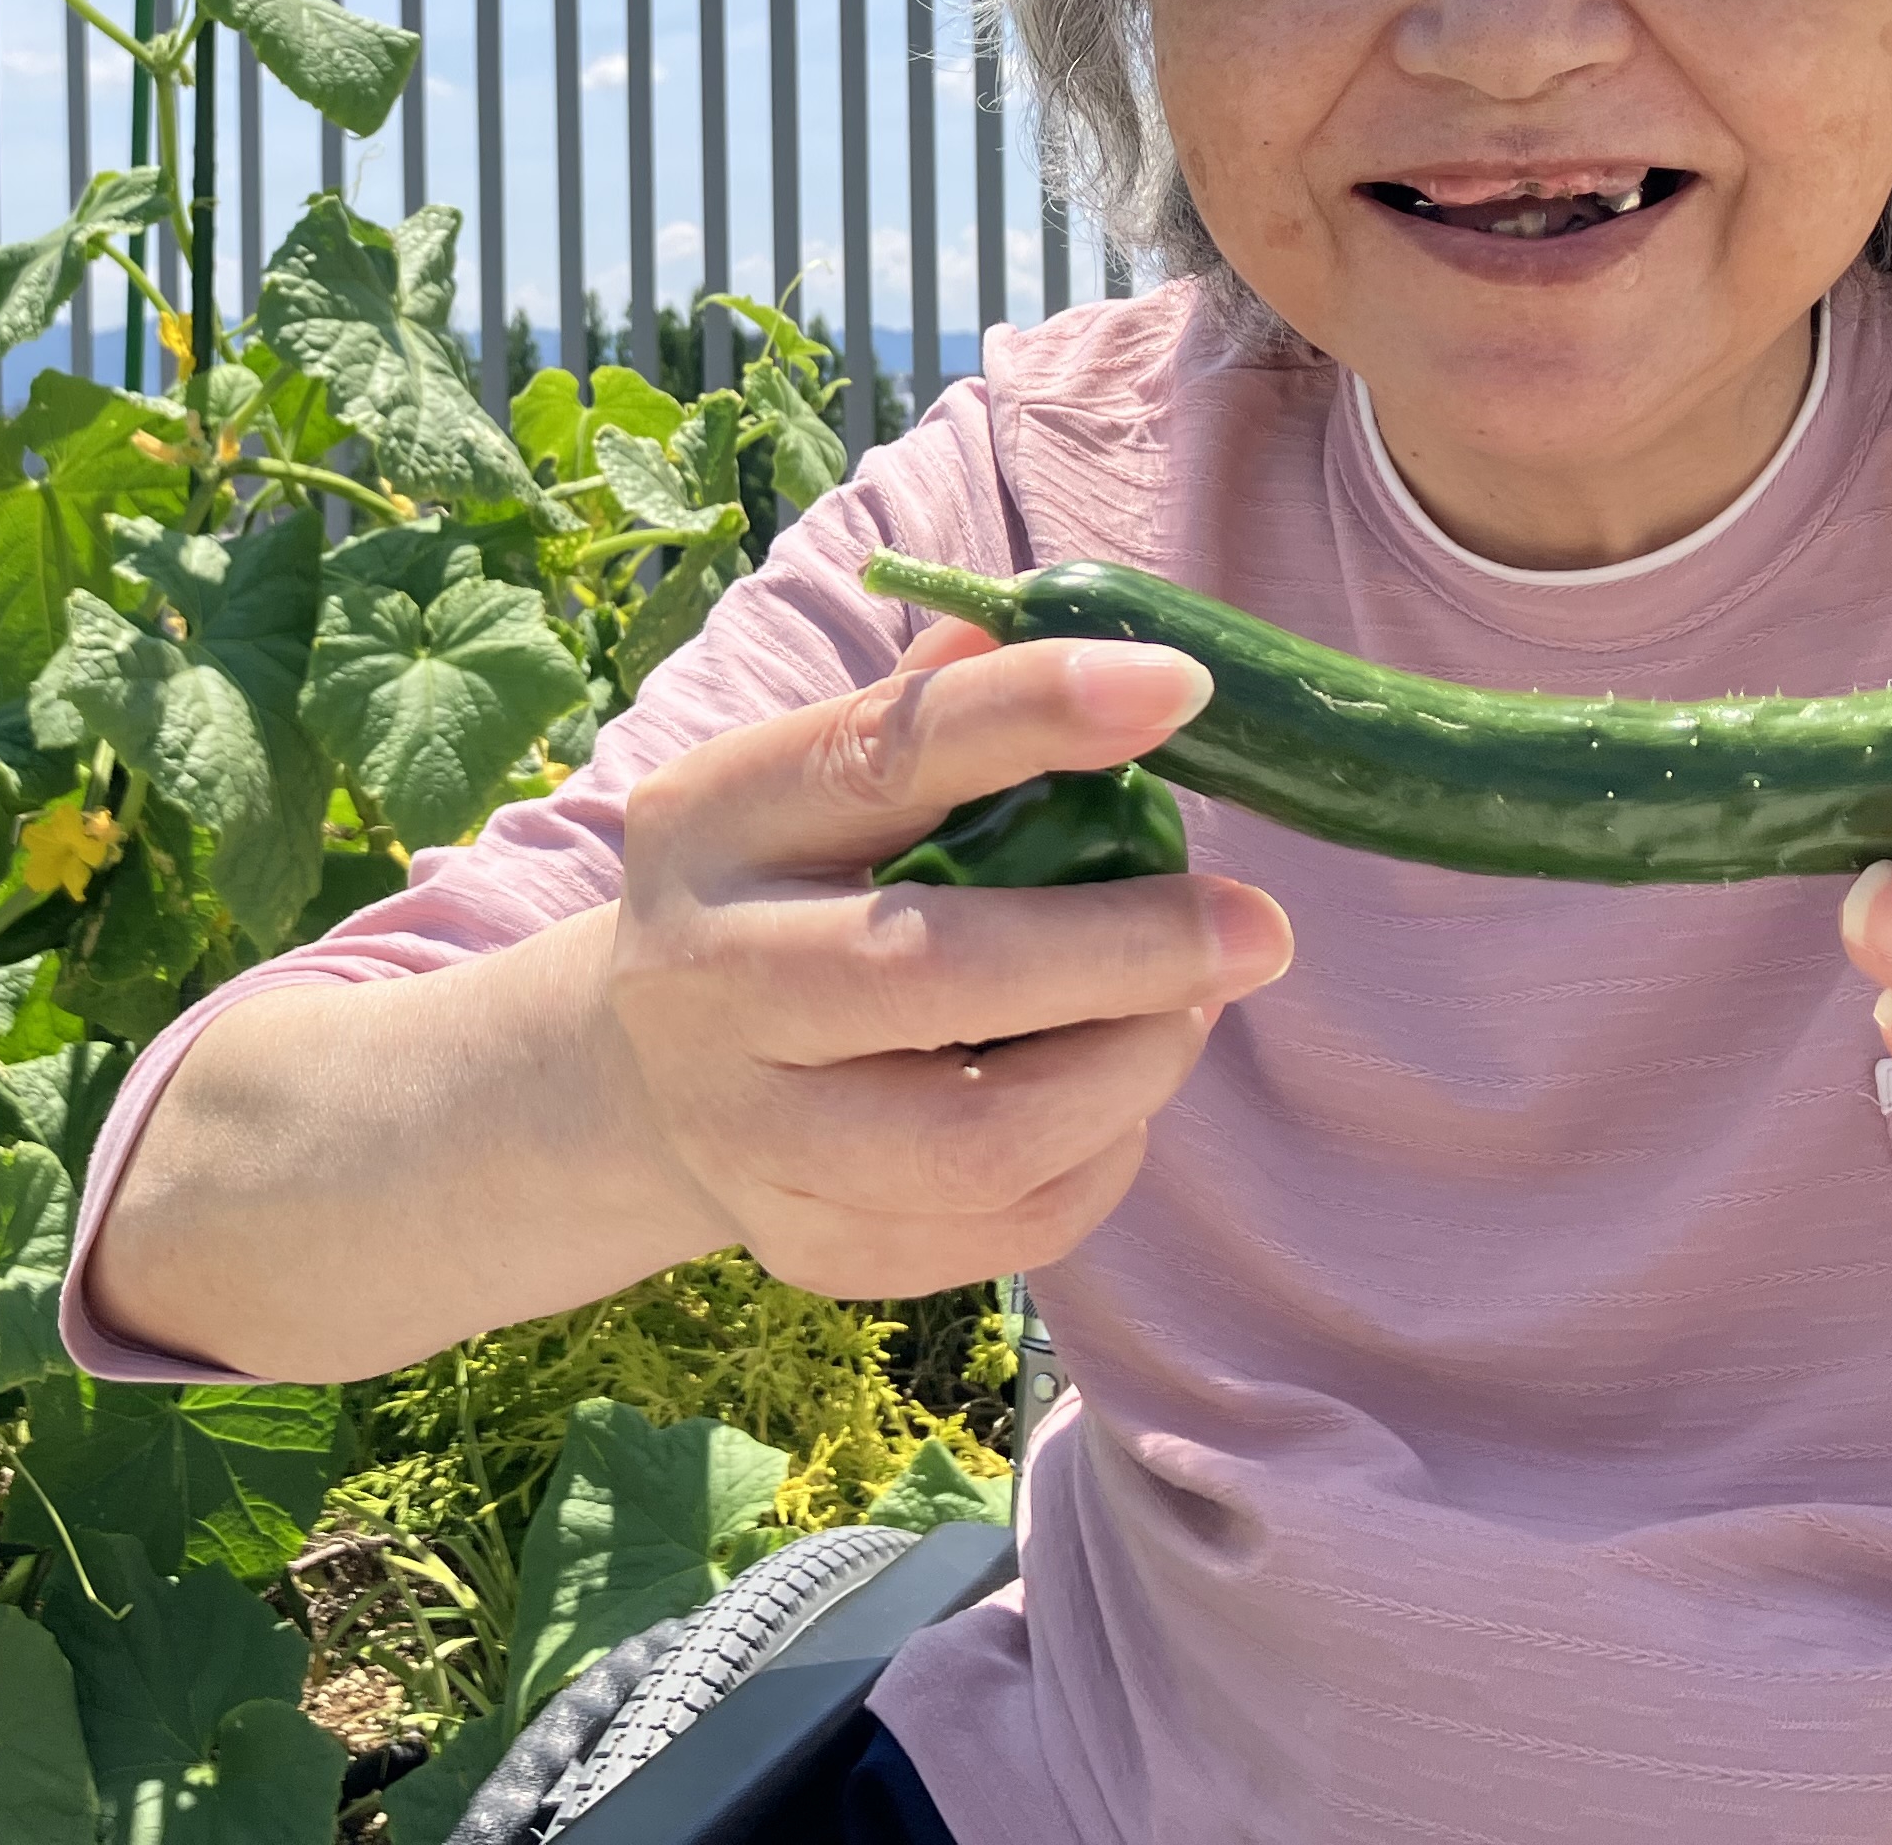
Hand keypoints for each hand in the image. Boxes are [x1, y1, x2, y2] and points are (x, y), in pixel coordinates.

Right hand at [605, 618, 1294, 1300]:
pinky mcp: (808, 1249)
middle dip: (1123, 952)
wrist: (635, 1072)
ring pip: (976, 1140)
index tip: (1179, 689)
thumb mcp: (810, 777)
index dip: (1032, 714)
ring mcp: (747, 1133)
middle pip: (925, 975)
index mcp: (717, 821)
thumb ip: (936, 710)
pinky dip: (1098, 1162)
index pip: (881, 754)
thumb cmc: (784, 887)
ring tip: (1188, 1013)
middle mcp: (706, 978)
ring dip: (1128, 1072)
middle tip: (1256, 926)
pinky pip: (999, 1231)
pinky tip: (1111, 1101)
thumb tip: (1104, 643)